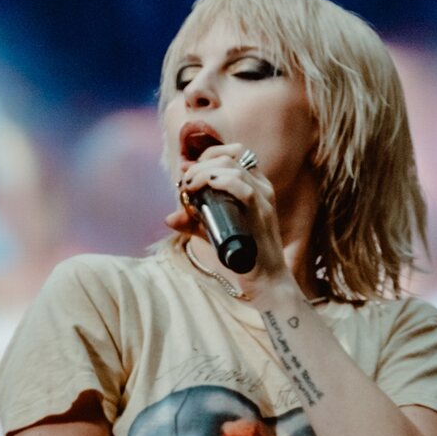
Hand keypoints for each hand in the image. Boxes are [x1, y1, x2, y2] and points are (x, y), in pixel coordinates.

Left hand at [165, 143, 290, 290]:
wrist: (267, 282)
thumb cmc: (244, 257)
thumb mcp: (215, 233)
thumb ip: (194, 223)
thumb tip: (169, 217)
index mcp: (255, 185)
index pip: (233, 153)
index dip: (207, 156)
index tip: (188, 171)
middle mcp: (262, 187)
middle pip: (229, 156)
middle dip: (201, 165)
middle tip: (186, 184)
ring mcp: (263, 199)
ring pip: (233, 168)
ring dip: (205, 173)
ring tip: (191, 188)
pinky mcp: (262, 213)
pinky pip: (243, 188)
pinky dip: (221, 182)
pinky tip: (206, 187)